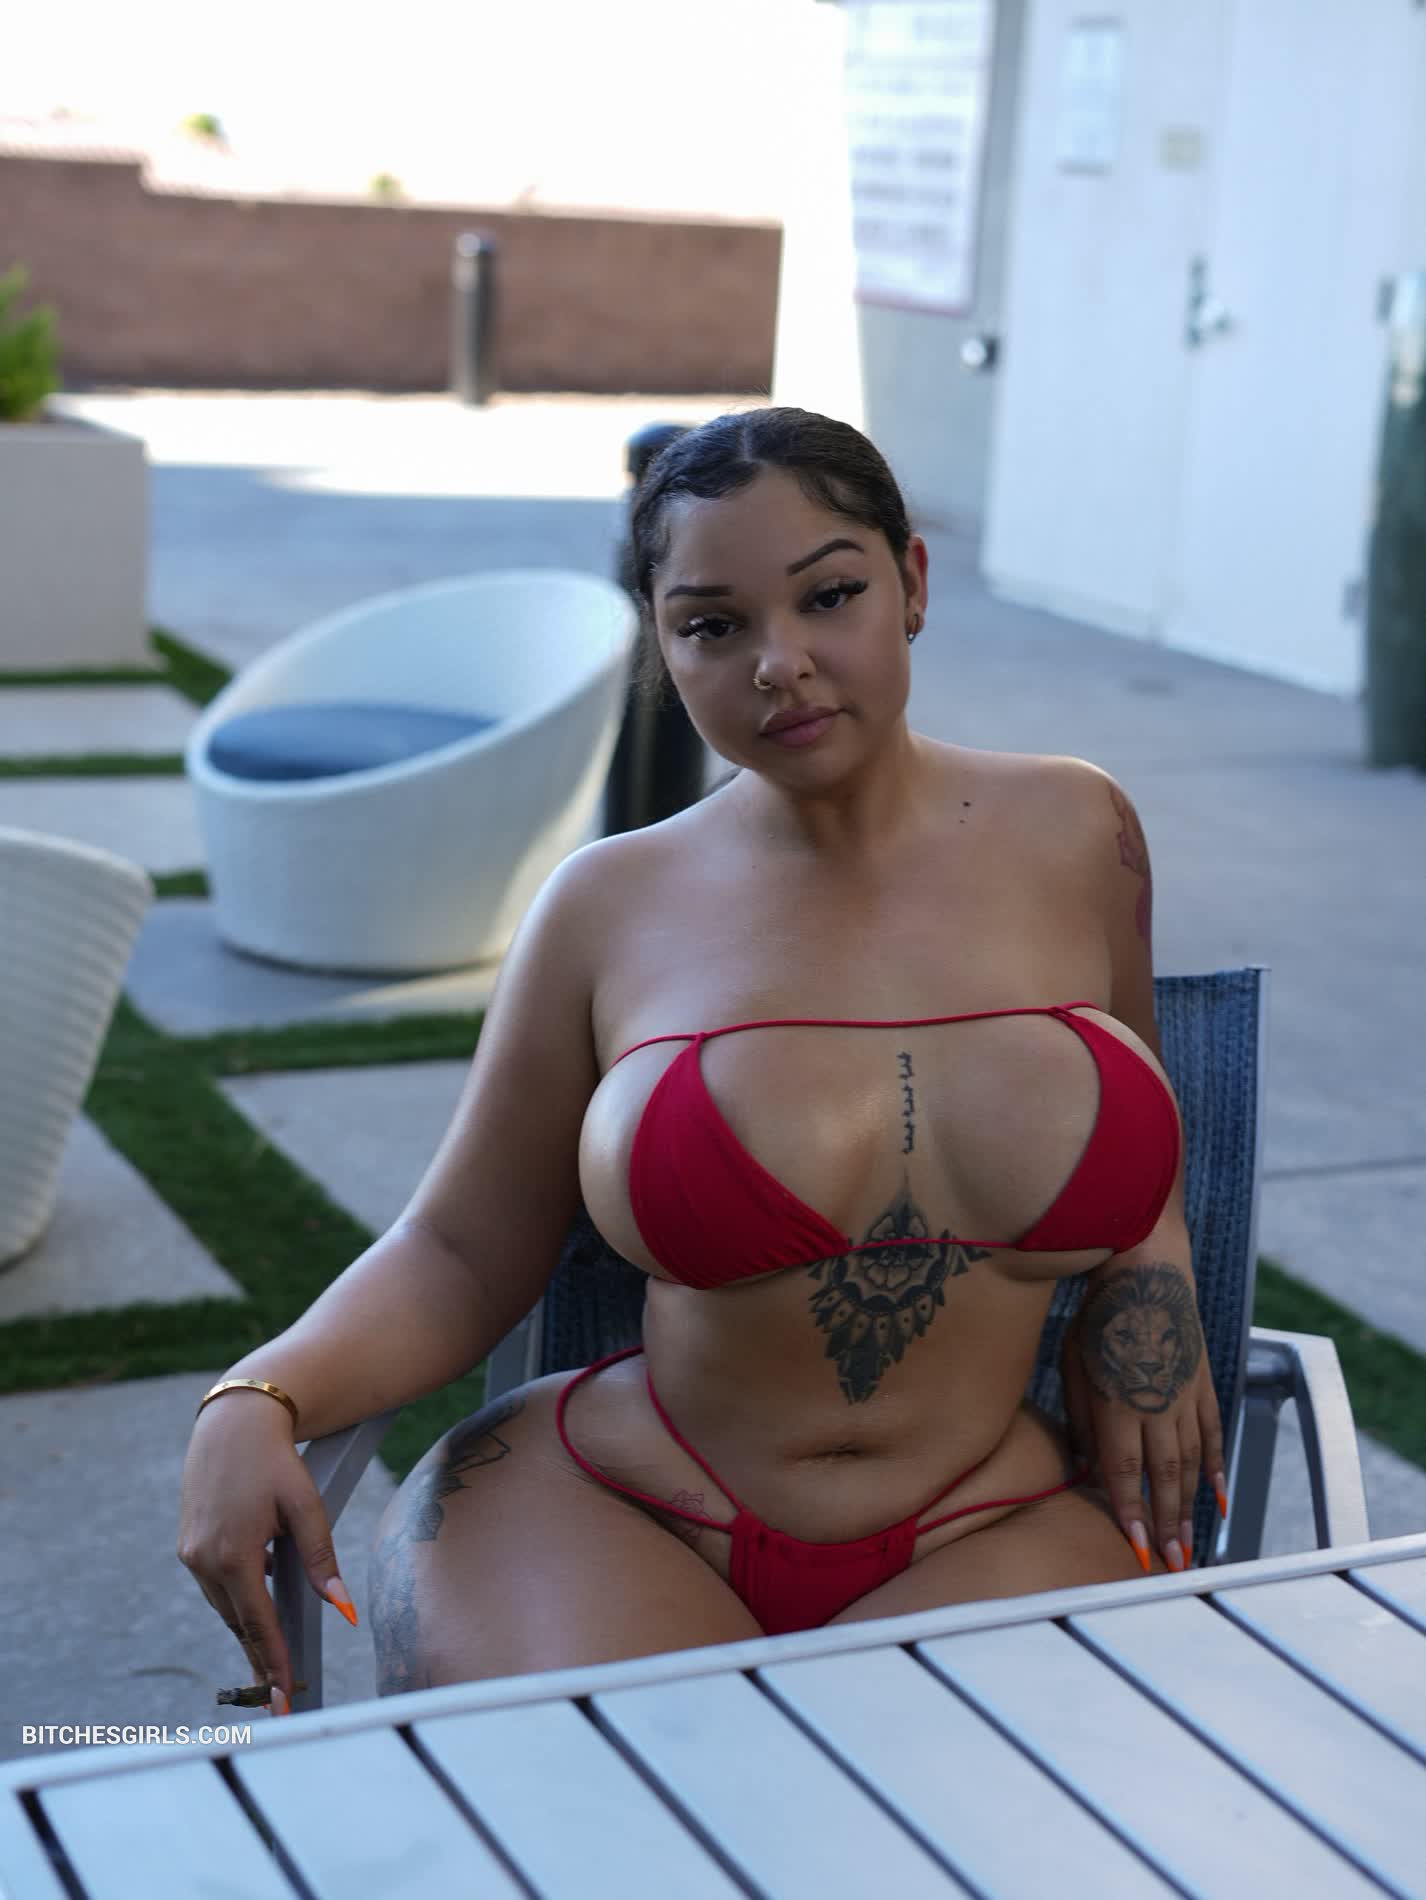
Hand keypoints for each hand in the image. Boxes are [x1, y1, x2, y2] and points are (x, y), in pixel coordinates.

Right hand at [177, 1399, 356, 1713]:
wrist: (233, 1424)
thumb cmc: (276, 1462)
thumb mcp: (306, 1506)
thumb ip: (322, 1559)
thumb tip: (342, 1607)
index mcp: (235, 1555)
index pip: (259, 1624)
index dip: (273, 1663)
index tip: (280, 1698)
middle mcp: (204, 1561)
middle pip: (239, 1623)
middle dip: (259, 1658)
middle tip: (275, 1696)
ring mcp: (191, 1554)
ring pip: (225, 1606)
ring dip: (248, 1628)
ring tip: (271, 1660)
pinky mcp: (187, 1545)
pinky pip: (216, 1585)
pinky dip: (238, 1596)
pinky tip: (260, 1593)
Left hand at [1061, 1261, 1226, 1572]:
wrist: (1147, 1270)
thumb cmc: (1098, 1316)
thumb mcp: (1071, 1362)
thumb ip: (1080, 1417)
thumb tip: (1087, 1464)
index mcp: (1118, 1402)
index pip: (1124, 1470)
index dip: (1130, 1512)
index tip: (1135, 1549)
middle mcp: (1156, 1404)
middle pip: (1162, 1476)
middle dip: (1166, 1524)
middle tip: (1173, 1565)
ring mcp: (1186, 1395)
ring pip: (1190, 1462)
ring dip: (1190, 1506)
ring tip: (1192, 1543)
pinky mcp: (1204, 1383)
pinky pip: (1213, 1434)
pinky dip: (1216, 1468)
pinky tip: (1219, 1497)